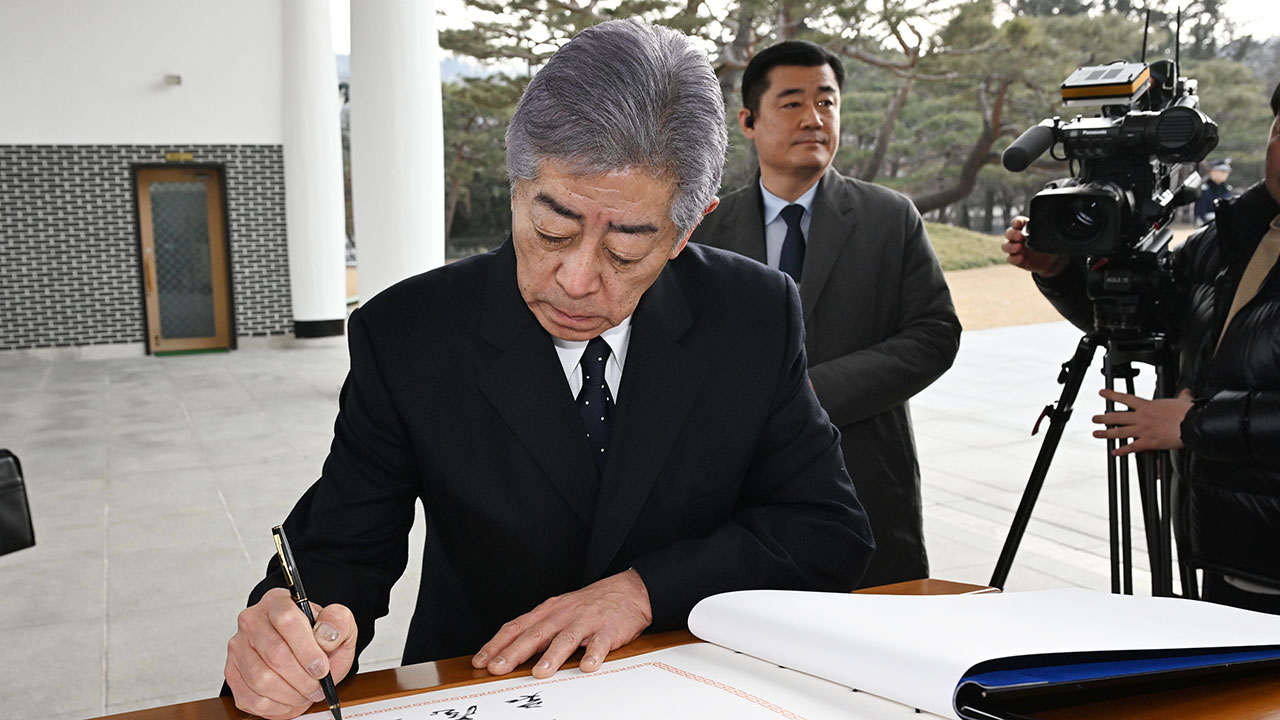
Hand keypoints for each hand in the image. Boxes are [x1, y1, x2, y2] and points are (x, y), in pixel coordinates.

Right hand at [225, 588, 356, 719]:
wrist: (305, 656)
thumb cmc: (320, 640)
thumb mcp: (340, 626)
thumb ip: (338, 623)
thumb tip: (326, 633)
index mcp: (277, 601)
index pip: (287, 619)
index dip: (307, 648)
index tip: (321, 668)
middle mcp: (252, 621)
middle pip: (275, 653)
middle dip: (302, 678)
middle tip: (318, 686)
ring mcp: (238, 647)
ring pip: (261, 679)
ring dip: (290, 693)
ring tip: (306, 692)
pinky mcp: (232, 673)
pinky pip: (252, 697)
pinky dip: (276, 705)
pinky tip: (290, 698)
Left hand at [472, 569, 651, 679]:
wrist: (629, 590)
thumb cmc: (590, 605)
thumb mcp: (560, 611)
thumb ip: (539, 630)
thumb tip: (510, 652)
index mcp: (549, 611)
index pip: (517, 626)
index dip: (497, 644)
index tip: (481, 660)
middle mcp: (564, 615)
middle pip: (535, 634)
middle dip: (514, 652)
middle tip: (498, 668)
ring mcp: (586, 622)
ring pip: (566, 639)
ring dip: (552, 656)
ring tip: (540, 673)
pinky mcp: (608, 630)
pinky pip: (600, 643)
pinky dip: (594, 655)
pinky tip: (588, 667)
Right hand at [1002, 216, 1068, 276]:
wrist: (1051, 260)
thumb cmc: (1048, 244)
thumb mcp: (1049, 236)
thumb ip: (1045, 231)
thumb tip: (1049, 226)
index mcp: (1025, 228)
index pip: (1017, 222)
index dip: (1016, 222)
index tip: (1018, 223)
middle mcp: (1017, 238)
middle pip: (1009, 233)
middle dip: (1012, 234)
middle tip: (1020, 236)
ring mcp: (1015, 249)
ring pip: (1005, 246)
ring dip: (1010, 246)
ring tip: (1018, 248)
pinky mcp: (1016, 259)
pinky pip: (1010, 259)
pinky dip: (1014, 258)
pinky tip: (1020, 258)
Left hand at [1091, 388, 1193, 455]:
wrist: (1193, 425)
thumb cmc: (1187, 413)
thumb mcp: (1183, 401)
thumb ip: (1182, 396)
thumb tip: (1186, 392)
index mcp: (1147, 406)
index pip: (1125, 398)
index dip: (1111, 395)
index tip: (1102, 393)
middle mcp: (1141, 417)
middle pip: (1117, 417)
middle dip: (1103, 418)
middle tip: (1094, 418)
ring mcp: (1143, 430)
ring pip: (1119, 432)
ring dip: (1106, 433)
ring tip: (1096, 433)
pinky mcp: (1148, 442)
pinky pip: (1132, 447)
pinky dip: (1122, 451)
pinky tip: (1115, 452)